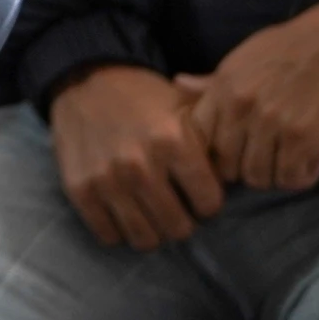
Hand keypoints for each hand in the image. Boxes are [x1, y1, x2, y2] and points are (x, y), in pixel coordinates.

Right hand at [49, 64, 225, 249]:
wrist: (85, 80)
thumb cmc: (144, 97)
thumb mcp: (185, 105)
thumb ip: (215, 137)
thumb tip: (238, 174)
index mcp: (172, 140)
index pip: (209, 203)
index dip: (208, 201)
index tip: (199, 194)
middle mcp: (140, 164)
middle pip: (179, 228)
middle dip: (182, 220)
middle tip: (175, 206)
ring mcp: (107, 179)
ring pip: (145, 239)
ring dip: (152, 230)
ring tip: (151, 212)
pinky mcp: (80, 189)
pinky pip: (108, 236)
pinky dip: (118, 230)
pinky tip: (123, 211)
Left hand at [177, 0, 318, 190]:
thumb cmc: (293, 47)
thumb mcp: (245, 57)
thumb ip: (213, 81)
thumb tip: (179, 85)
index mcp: (224, 86)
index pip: (199, 139)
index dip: (215, 152)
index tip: (236, 151)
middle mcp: (242, 106)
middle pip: (226, 166)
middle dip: (246, 167)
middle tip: (270, 155)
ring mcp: (271, 124)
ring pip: (257, 177)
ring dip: (276, 174)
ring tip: (293, 155)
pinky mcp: (303, 138)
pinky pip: (290, 178)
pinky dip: (303, 176)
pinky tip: (315, 158)